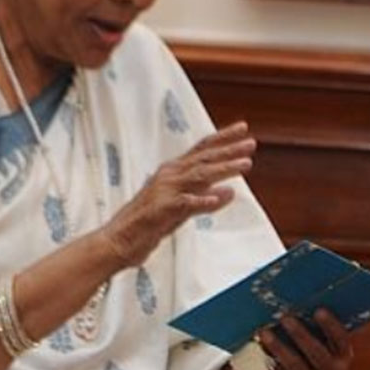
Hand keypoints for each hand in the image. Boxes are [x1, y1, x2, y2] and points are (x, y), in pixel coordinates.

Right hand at [100, 122, 255, 268]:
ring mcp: (164, 191)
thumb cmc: (150, 223)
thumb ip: (205, 198)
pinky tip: (219, 198)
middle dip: (229, 150)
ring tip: (245, 165)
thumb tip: (231, 192)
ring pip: (199, 176)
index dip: (223, 138)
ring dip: (223, 169)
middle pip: (204, 159)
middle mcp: (169, 176)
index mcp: (174, 172)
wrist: (118, 240)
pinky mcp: (160, 211)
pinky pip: (185, 204)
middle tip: (251, 143)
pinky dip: (202, 200)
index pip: (202, 150)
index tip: (243, 128)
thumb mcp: (183, 209)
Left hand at [248, 309, 353, 369]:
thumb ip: (317, 329)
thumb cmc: (314, 352)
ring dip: (279, 348)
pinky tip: (261, 347)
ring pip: (296, 367)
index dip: (331, 326)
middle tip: (286, 318)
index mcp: (344, 357)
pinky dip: (270, 360)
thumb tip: (298, 300)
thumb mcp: (324, 344)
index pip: (341, 340)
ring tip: (264, 332)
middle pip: (317, 354)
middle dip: (301, 335)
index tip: (318, 310)